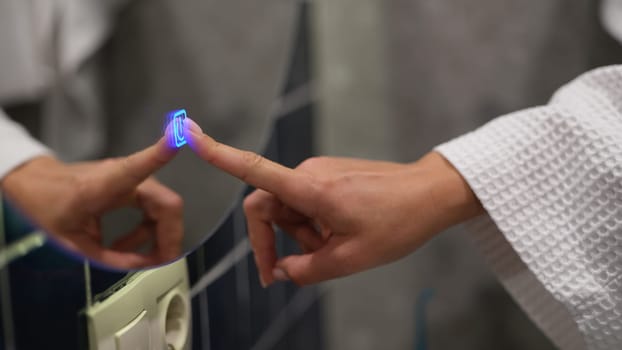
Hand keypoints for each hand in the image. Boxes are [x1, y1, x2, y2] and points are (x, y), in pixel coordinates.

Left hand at [0, 136, 182, 268]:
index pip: (138, 168)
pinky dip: (148, 232)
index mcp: (102, 186)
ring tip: (140, 259)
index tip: (177, 140)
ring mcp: (131, 180)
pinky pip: (153, 211)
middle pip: (166, 205)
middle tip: (164, 261)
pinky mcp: (132, 186)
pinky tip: (127, 246)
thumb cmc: (48, 205)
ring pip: (164, 210)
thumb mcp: (73, 243)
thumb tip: (142, 267)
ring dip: (158, 237)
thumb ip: (109, 259)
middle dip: (170, 236)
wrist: (36, 185)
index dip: (160, 155)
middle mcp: (123, 177)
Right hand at [186, 121, 483, 285]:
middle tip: (294, 270)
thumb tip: (283, 271)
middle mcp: (309, 174)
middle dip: (275, 241)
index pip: (254, 170)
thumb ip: (307, 269)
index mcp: (311, 189)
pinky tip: (339, 236)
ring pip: (289, 210)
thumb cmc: (397, 222)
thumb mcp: (350, 259)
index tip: (188, 135)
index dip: (218, 154)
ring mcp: (320, 173)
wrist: (430, 194)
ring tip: (335, 249)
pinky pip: (306, 203)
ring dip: (300, 236)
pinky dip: (312, 225)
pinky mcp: (329, 176)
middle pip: (267, 207)